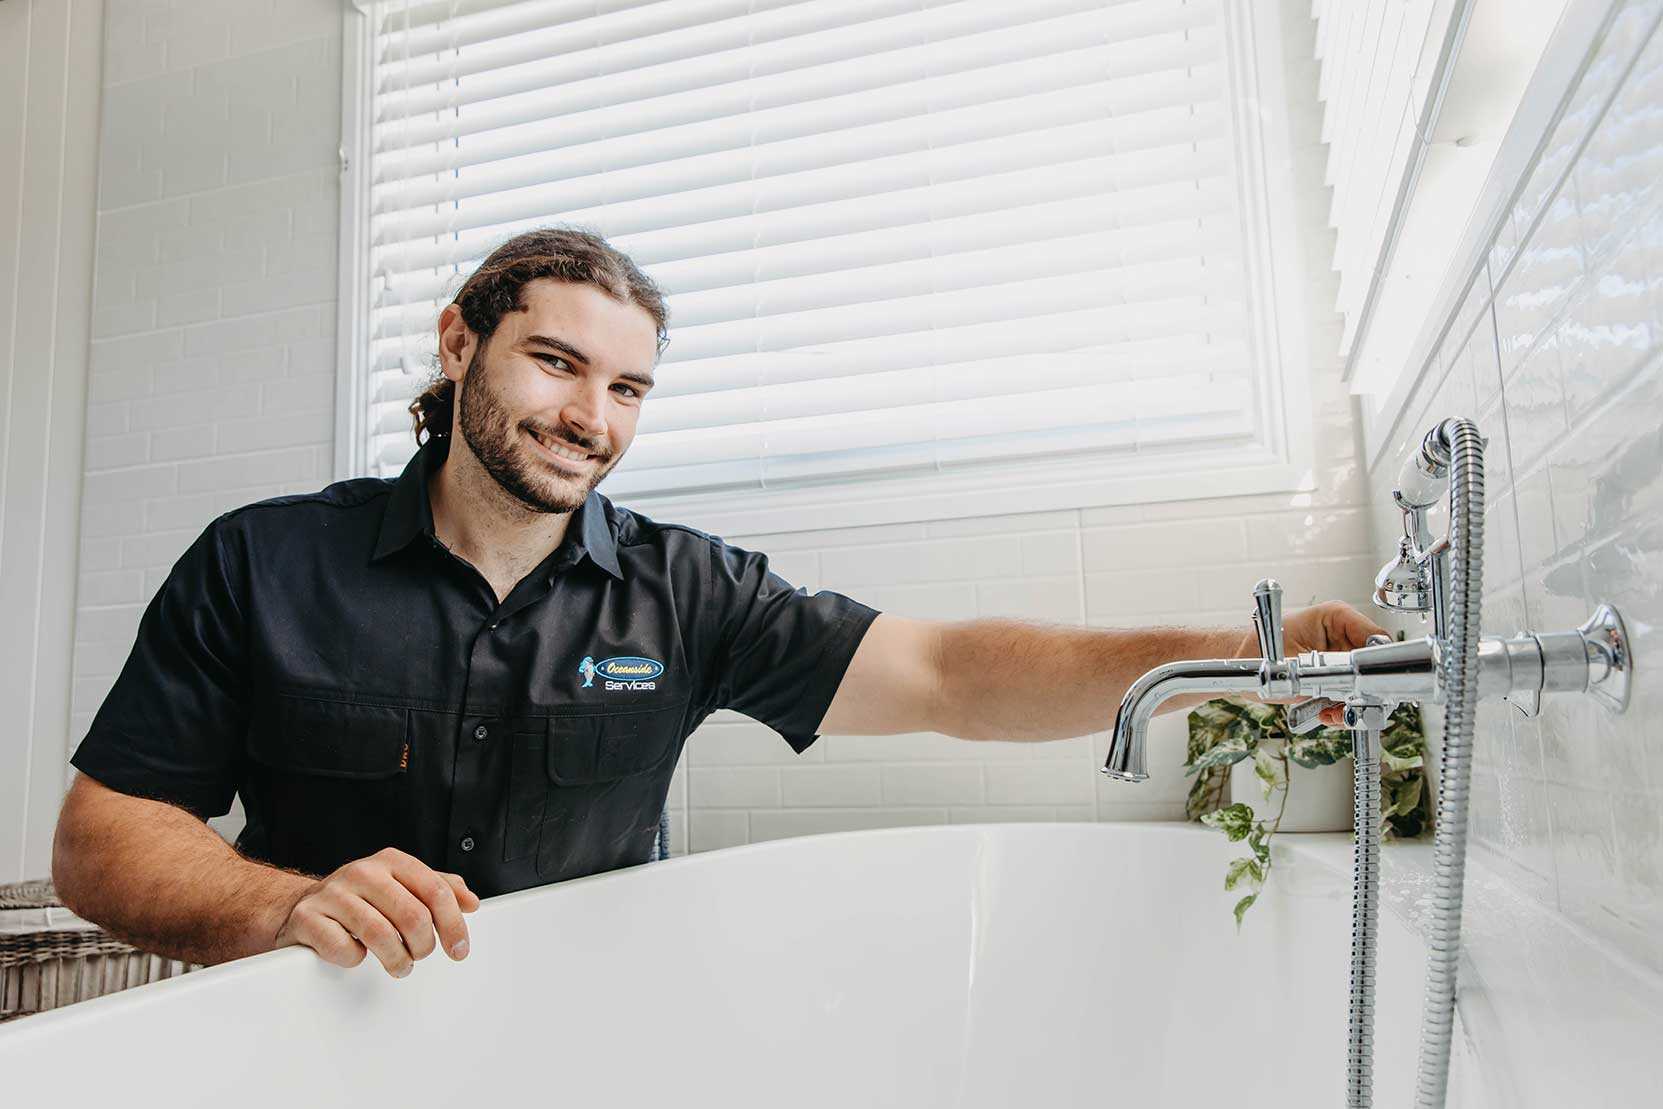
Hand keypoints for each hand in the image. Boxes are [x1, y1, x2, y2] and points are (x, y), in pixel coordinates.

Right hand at [274, 847, 479, 977]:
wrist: (304, 907)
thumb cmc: (361, 900)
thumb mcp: (402, 886)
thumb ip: (438, 890)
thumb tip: (470, 903)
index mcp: (392, 861)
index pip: (435, 890)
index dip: (453, 924)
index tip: (459, 949)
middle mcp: (363, 872)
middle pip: (412, 916)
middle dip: (423, 945)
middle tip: (420, 955)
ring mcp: (333, 894)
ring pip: (380, 935)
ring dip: (396, 959)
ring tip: (399, 964)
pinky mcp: (308, 919)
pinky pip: (343, 949)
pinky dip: (355, 959)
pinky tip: (357, 954)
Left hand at [1257, 601, 1390, 726]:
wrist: (1240, 663)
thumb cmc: (1255, 652)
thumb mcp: (1288, 662)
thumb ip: (1322, 672)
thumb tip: (1350, 683)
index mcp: (1335, 616)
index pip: (1376, 638)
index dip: (1374, 666)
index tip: (1365, 687)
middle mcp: (1344, 633)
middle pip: (1375, 665)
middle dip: (1363, 692)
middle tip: (1345, 709)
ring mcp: (1343, 654)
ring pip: (1367, 684)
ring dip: (1352, 705)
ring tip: (1330, 714)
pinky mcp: (1339, 672)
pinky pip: (1354, 695)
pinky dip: (1343, 709)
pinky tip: (1326, 714)